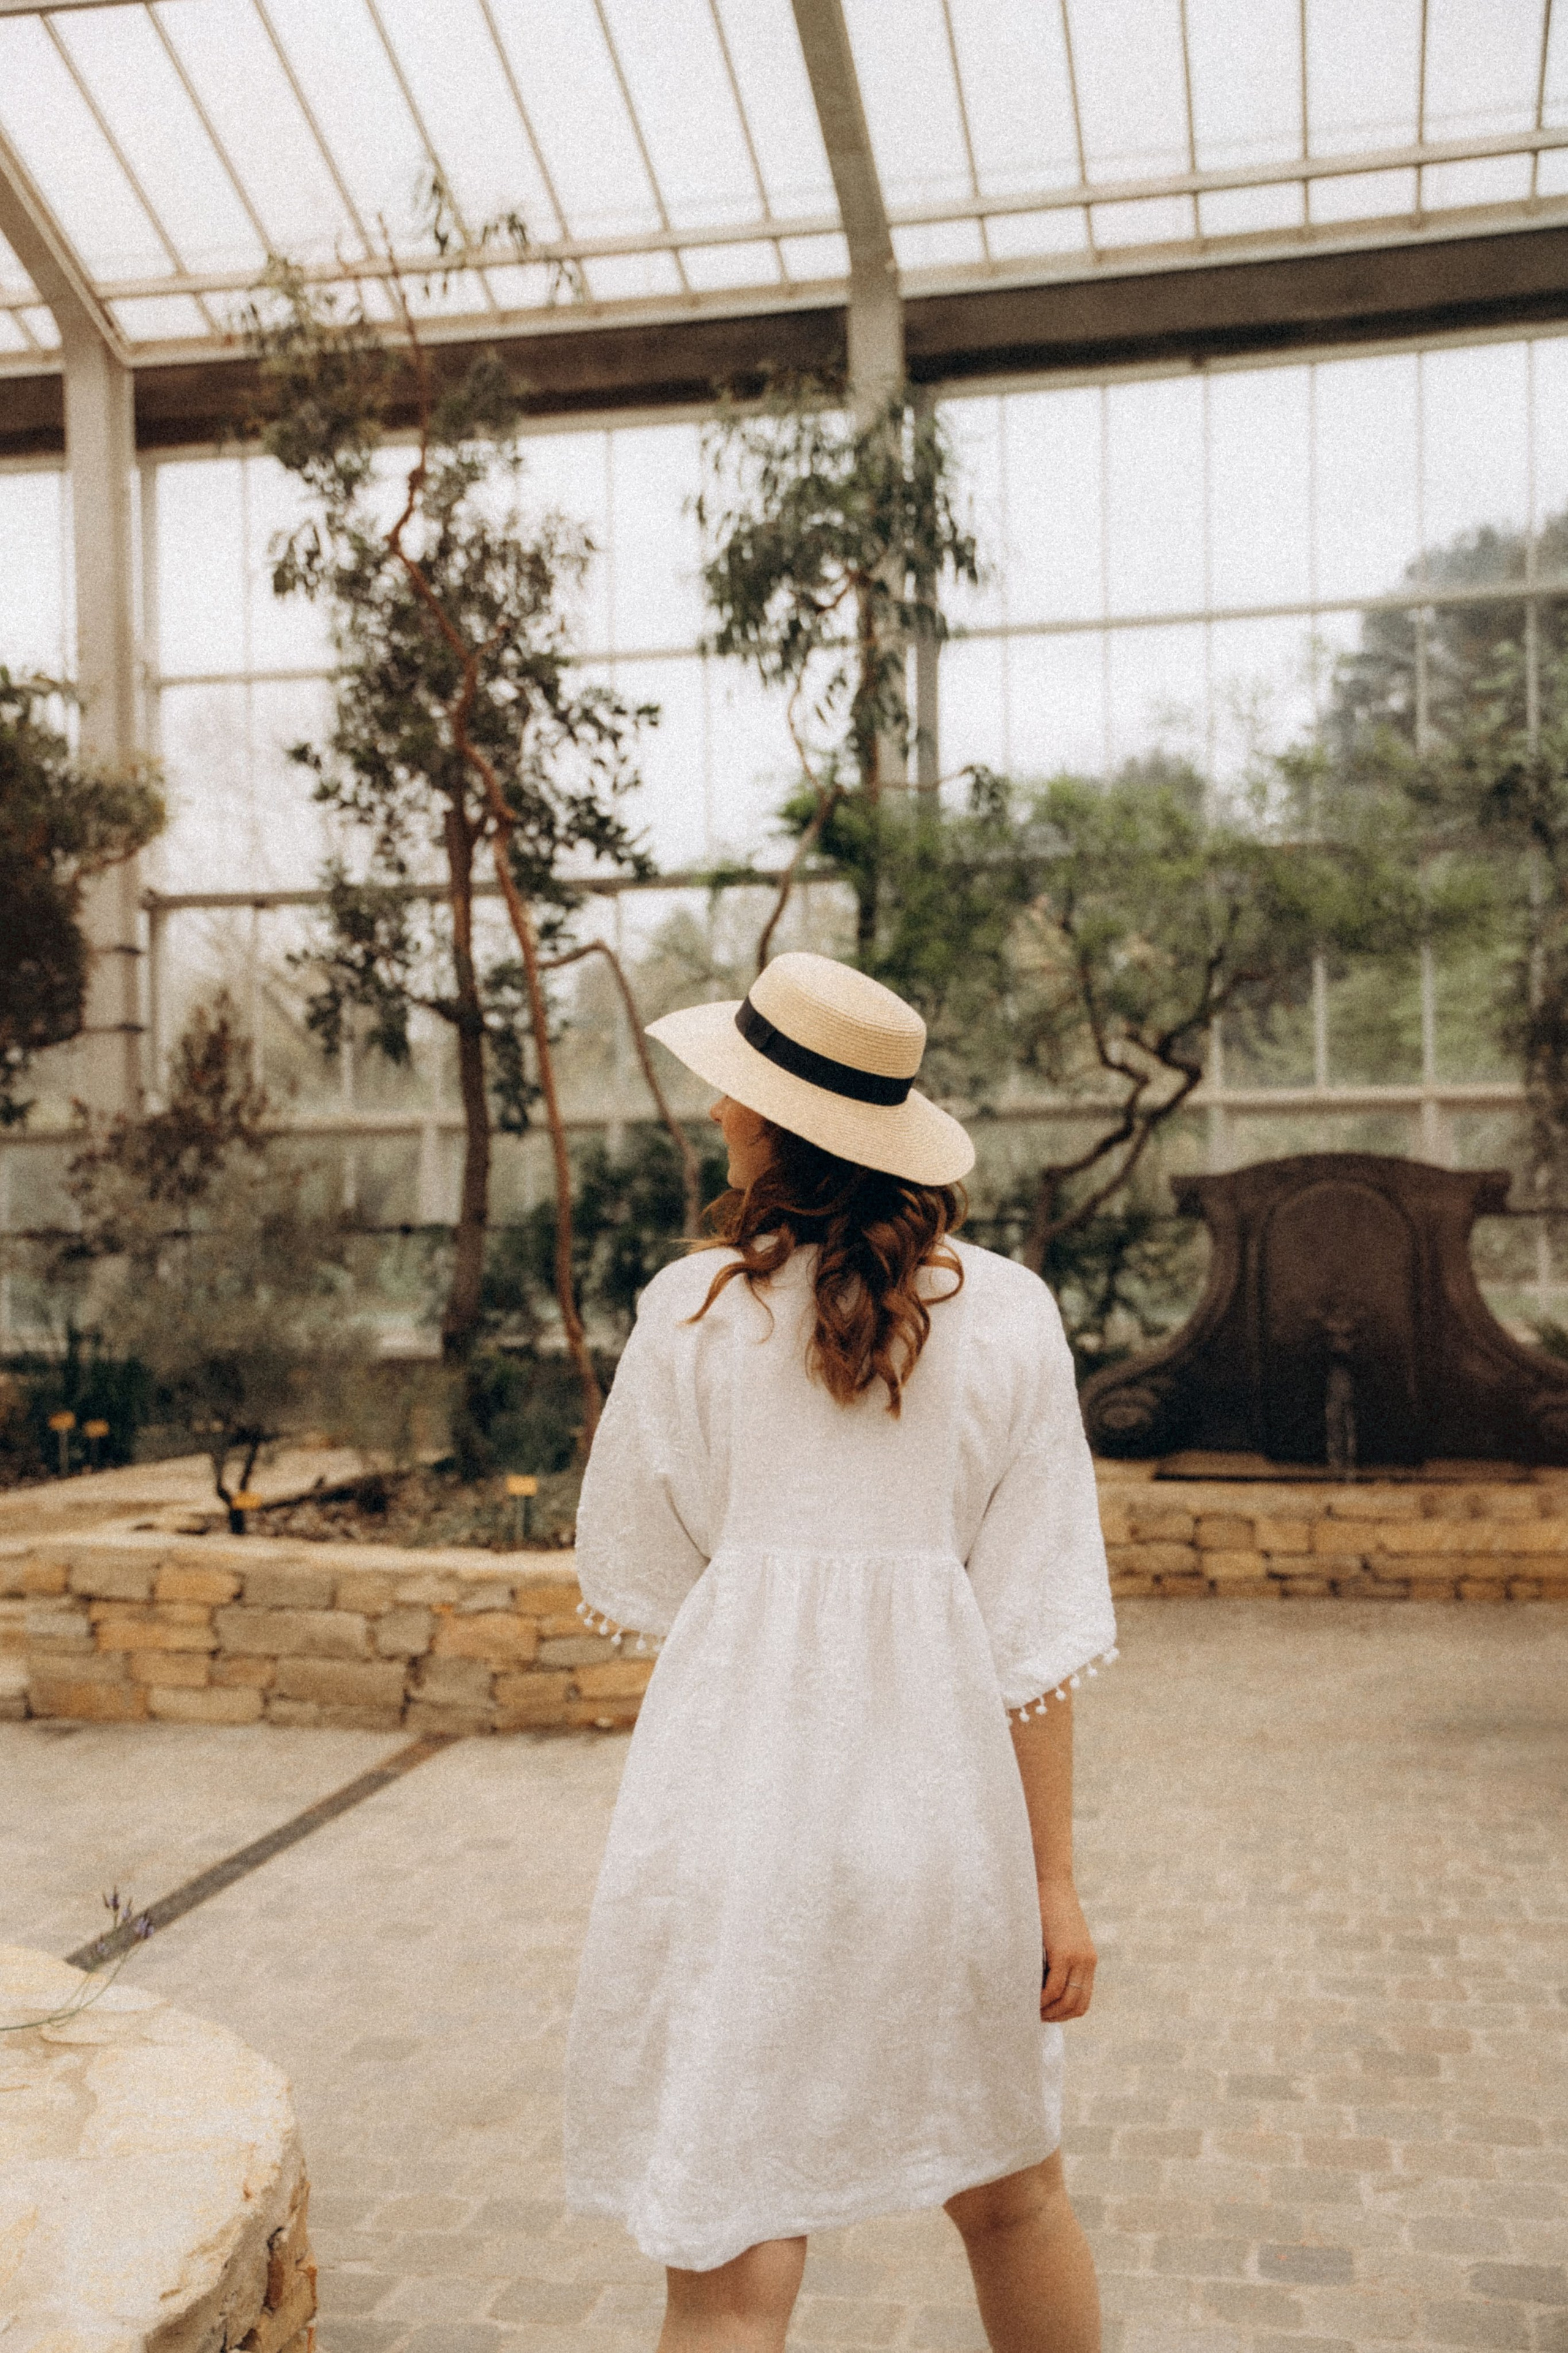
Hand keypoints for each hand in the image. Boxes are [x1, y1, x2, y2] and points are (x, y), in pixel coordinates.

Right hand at [1038, 1877, 1095, 2022]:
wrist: (1051, 1881)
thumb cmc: (1048, 1906)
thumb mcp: (1058, 1937)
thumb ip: (1056, 1958)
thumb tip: (1037, 1980)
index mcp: (1088, 1960)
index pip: (1082, 2001)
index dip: (1064, 2013)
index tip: (1046, 2014)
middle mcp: (1087, 1962)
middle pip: (1077, 2006)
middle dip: (1056, 2017)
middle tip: (1036, 2017)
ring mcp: (1077, 1959)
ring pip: (1066, 2001)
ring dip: (1048, 2012)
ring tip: (1031, 2011)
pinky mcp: (1064, 1953)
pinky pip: (1054, 1987)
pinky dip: (1042, 1999)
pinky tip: (1029, 1999)